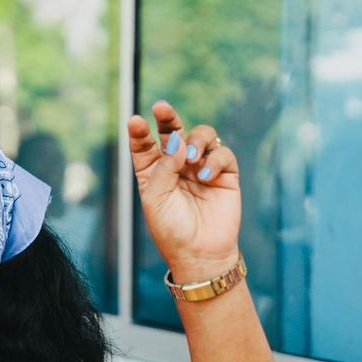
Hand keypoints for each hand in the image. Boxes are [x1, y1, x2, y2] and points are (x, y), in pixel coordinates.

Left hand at [127, 101, 241, 282]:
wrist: (200, 253)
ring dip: (194, 140)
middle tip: (161, 107)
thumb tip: (176, 141)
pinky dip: (213, 160)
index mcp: (154, 172)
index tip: (135, 121)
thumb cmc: (171, 229)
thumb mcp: (156, 199)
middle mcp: (177, 166)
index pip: (145, 145)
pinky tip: (205, 176)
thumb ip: (163, 167)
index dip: (140, 131)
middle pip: (172, 131)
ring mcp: (201, 167)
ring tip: (189, 158)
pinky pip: (222, 153)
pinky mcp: (225, 174)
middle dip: (167, 117)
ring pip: (201, 135)